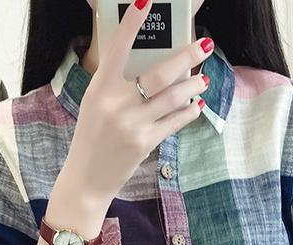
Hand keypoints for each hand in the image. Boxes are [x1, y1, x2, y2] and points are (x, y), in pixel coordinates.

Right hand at [60, 0, 211, 207]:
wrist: (87, 178)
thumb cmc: (91, 137)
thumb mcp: (94, 104)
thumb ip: (116, 84)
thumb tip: (149, 66)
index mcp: (99, 87)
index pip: (117, 47)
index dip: (132, 22)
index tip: (146, 0)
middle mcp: (116, 103)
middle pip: (160, 73)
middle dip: (187, 56)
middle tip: (205, 45)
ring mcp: (132, 124)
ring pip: (173, 97)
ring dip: (193, 85)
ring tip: (204, 78)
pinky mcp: (145, 142)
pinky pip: (174, 121)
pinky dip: (188, 112)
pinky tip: (196, 105)